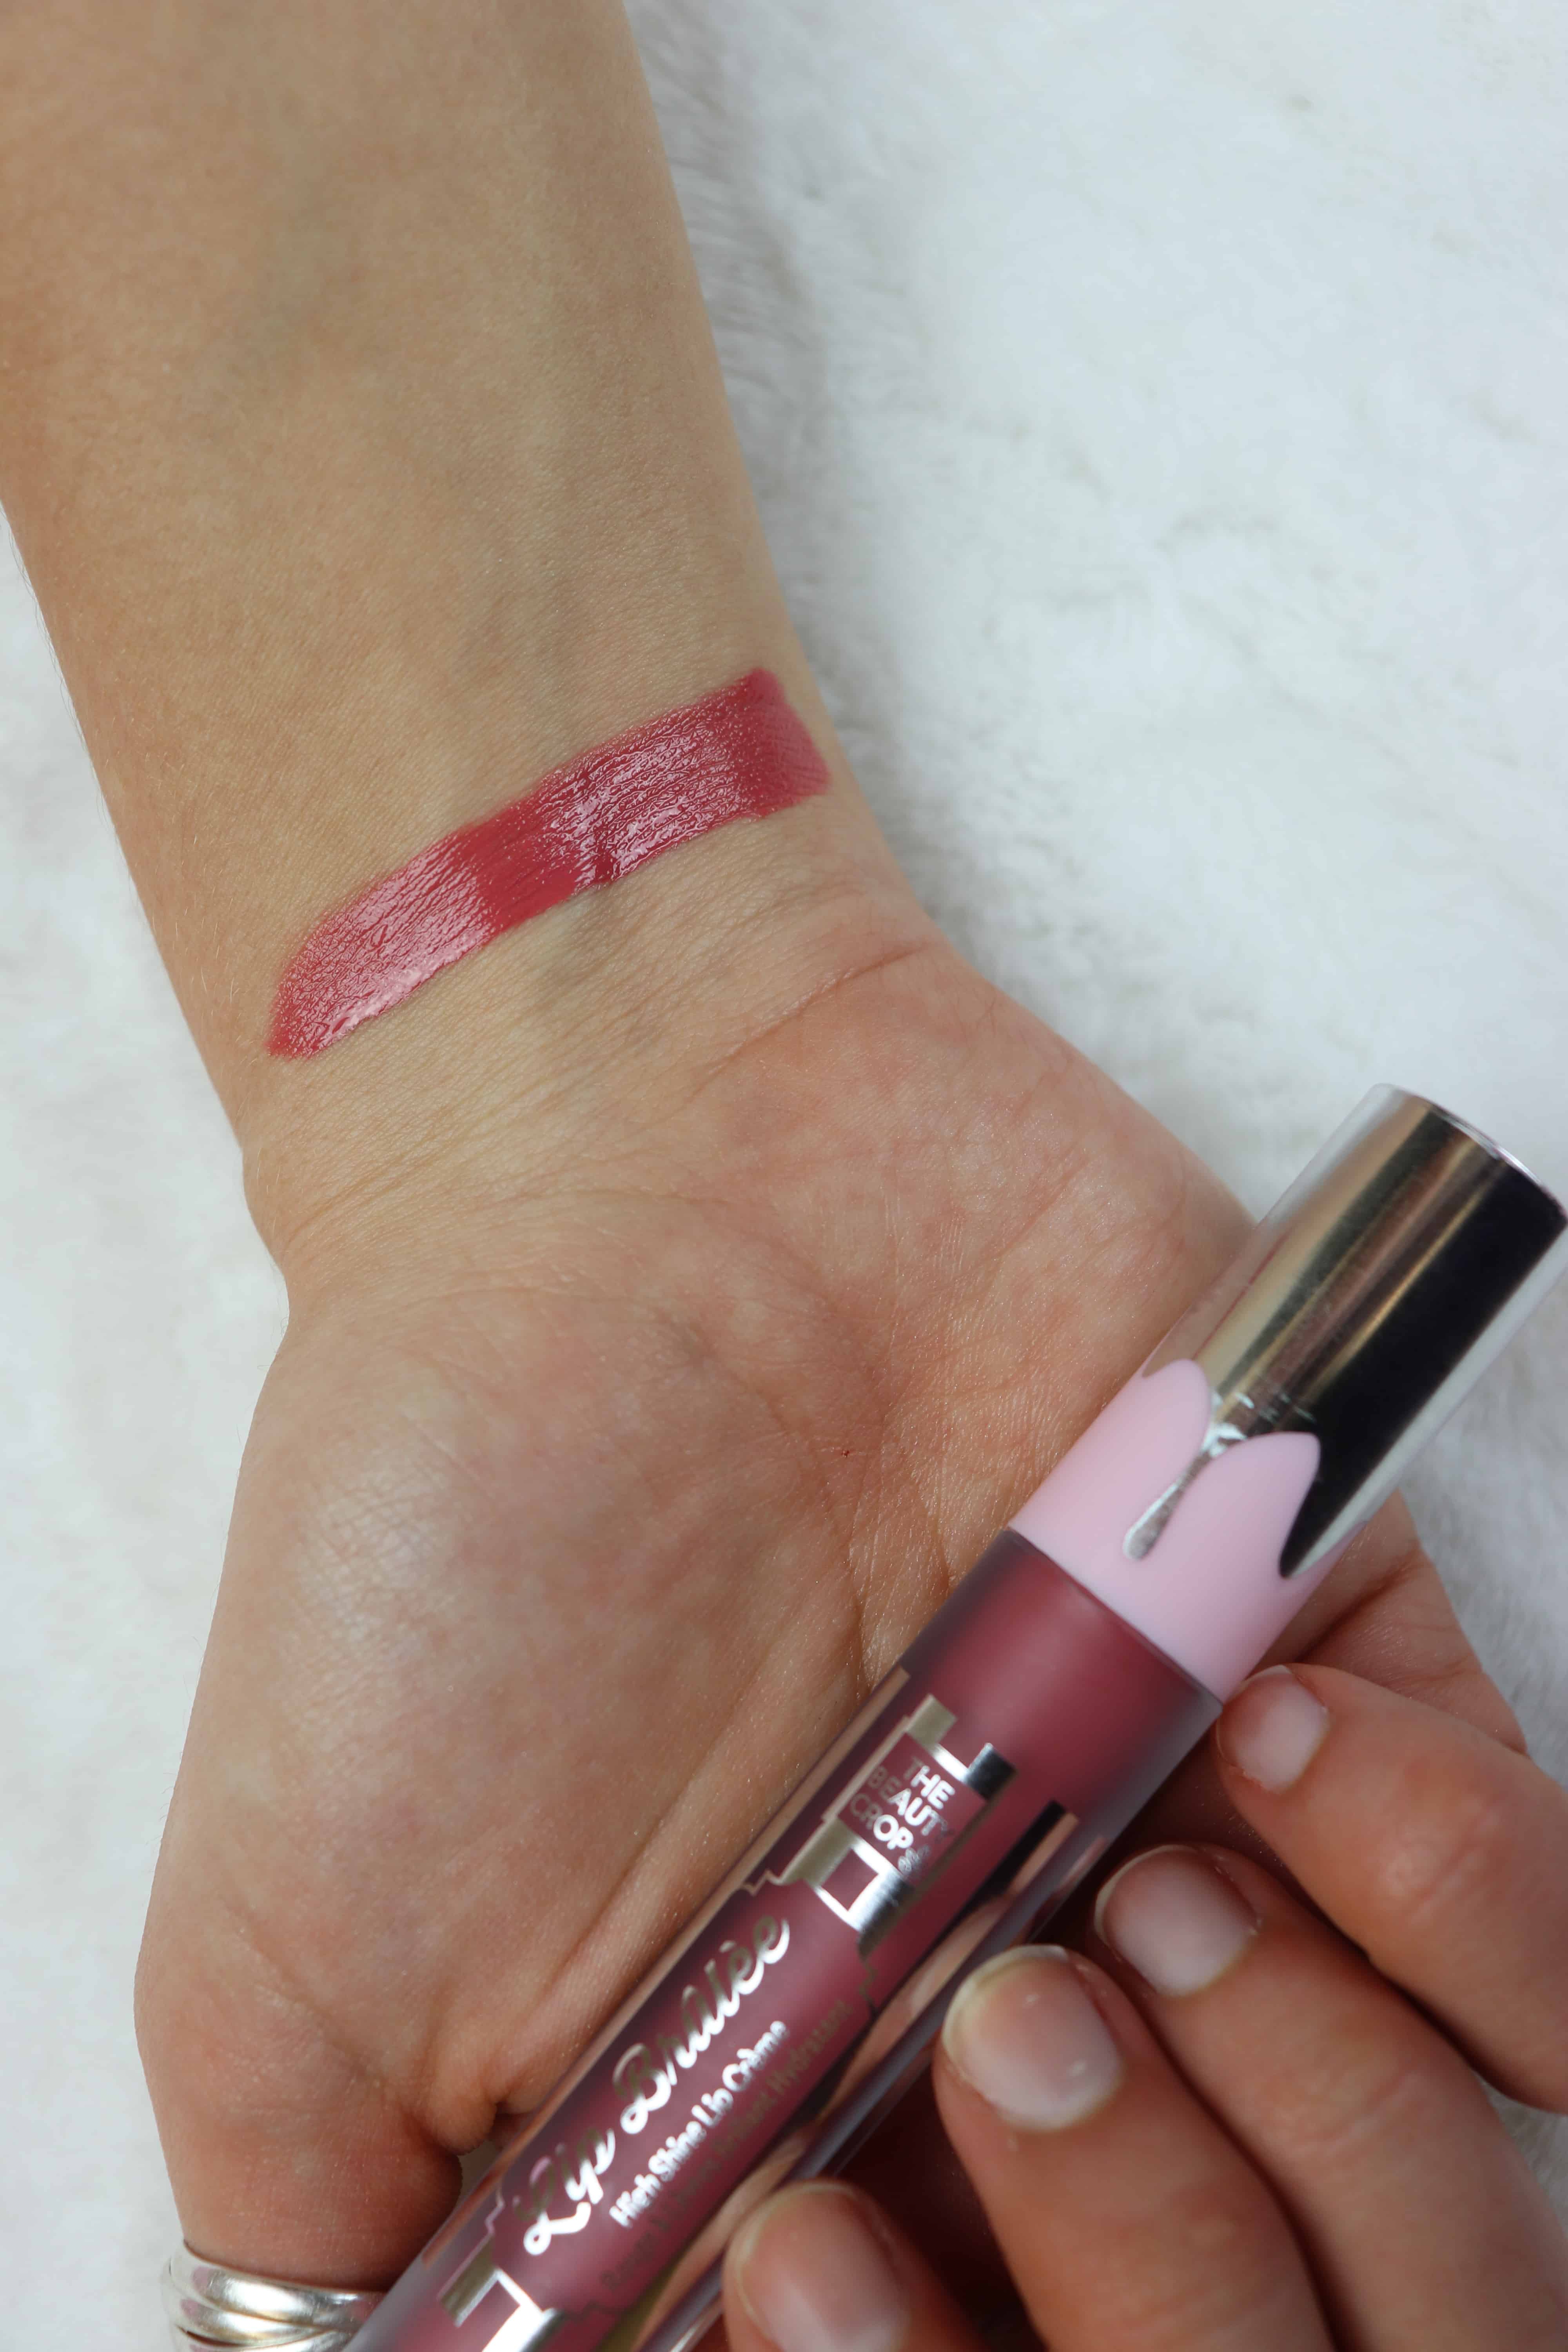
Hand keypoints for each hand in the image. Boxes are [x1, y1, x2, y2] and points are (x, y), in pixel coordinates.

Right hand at [133, 870, 1553, 2296]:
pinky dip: (1449, 1889)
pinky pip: (1530, 1932)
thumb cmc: (439, 1563)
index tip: (808, 2249)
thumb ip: (363, 2267)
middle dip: (1160, 2295)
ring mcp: (1196, 1871)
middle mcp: (1024, 2052)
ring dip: (1318, 2111)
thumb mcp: (286, 1980)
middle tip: (993, 2029)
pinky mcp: (1335, 1687)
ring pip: (1436, 2201)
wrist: (610, 1187)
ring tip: (1127, 1888)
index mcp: (806, 2162)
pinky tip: (1262, 1735)